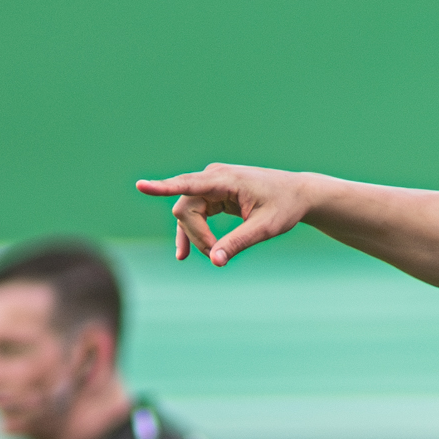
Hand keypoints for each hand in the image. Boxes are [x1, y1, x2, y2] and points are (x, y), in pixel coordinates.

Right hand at [137, 164, 322, 267]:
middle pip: (185, 208)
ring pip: (187, 212)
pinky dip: (192, 232)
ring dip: (194, 235)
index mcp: (226, 180)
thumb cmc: (284, 207)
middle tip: (215, 256)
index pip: (188, 184)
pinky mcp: (213, 193)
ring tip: (203, 257)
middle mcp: (214, 177)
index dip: (162, 187)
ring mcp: (211, 184)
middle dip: (195, 234)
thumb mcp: (265, 228)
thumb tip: (215, 261)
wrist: (297, 194)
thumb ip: (238, 243)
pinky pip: (194, 213)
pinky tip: (184, 252)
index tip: (141, 186)